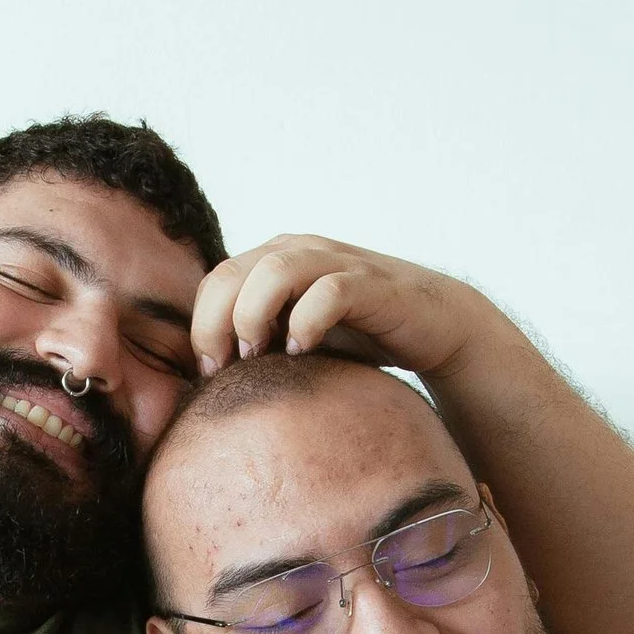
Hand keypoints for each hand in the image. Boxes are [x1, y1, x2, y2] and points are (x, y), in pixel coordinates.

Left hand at [189, 235, 501, 380]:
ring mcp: (334, 262)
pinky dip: (308, 322)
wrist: (432, 324)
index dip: (201, 327)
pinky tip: (305, 353)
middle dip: (216, 326)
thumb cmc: (357, 336)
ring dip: (255, 318)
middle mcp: (298, 252)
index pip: (213, 283)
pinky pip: (328, 291)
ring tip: (260, 357)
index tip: (209, 373)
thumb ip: (255, 343)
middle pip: (230, 274)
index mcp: (272, 261)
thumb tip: (203, 382)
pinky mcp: (370, 282)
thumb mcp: (293, 338)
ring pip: (274, 273)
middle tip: (224, 369)